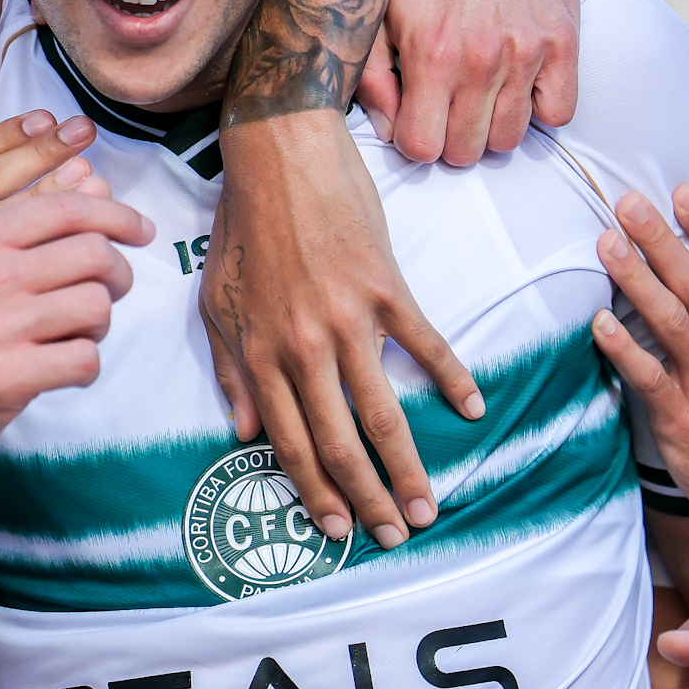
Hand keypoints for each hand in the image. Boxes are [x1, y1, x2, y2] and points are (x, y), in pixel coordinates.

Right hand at [0, 190, 154, 484]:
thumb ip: (24, 229)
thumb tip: (97, 184)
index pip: (65, 208)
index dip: (117, 215)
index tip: (141, 230)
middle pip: (95, 253)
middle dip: (119, 275)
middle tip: (109, 293)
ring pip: (97, 305)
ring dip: (100, 325)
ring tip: (74, 335)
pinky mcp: (6, 378)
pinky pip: (86, 358)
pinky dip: (85, 367)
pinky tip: (60, 369)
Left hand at [201, 111, 481, 547]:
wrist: (280, 152)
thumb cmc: (245, 222)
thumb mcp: (217, 299)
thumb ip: (231, 368)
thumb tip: (245, 431)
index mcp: (260, 353)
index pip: (290, 441)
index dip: (313, 491)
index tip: (336, 530)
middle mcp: (302, 346)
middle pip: (339, 441)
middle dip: (367, 498)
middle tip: (396, 536)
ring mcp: (347, 318)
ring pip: (382, 409)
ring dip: (408, 465)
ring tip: (429, 505)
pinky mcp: (384, 286)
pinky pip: (424, 344)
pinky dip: (450, 378)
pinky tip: (471, 410)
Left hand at [356, 0, 579, 164]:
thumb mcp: (383, 12)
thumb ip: (373, 75)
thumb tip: (387, 130)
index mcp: (431, 54)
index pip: (421, 147)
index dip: (415, 141)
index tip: (418, 119)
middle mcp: (480, 59)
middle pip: (466, 152)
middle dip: (452, 139)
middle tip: (450, 110)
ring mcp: (527, 54)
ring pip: (509, 139)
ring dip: (492, 127)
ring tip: (483, 96)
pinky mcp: (563, 46)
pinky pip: (558, 114)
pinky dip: (539, 110)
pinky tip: (520, 87)